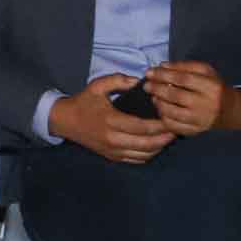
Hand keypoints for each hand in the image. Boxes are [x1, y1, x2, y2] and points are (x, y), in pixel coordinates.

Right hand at [49, 72, 177, 163]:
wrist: (65, 121)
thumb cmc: (83, 102)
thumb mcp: (97, 86)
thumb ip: (118, 80)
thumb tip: (138, 81)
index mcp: (111, 120)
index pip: (142, 127)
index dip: (160, 125)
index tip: (171, 119)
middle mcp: (113, 139)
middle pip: (147, 144)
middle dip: (164, 138)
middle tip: (176, 130)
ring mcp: (113, 150)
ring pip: (144, 154)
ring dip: (159, 147)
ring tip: (168, 137)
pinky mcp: (112, 156)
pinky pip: (136, 160)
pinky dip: (149, 154)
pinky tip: (155, 146)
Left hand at [147, 60, 240, 135]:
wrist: (232, 111)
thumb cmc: (215, 87)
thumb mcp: (205, 72)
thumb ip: (184, 66)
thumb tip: (161, 66)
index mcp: (211, 87)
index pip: (182, 79)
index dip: (163, 75)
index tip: (149, 72)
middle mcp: (206, 104)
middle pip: (176, 96)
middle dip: (157, 89)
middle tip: (146, 85)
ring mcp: (201, 120)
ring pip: (173, 112)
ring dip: (159, 103)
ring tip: (153, 97)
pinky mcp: (195, 131)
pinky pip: (174, 126)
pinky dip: (163, 117)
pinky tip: (161, 110)